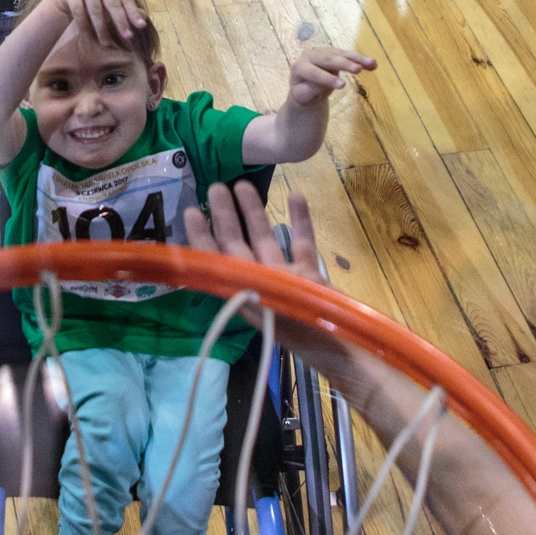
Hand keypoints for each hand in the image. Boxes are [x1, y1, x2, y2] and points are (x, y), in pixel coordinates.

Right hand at [42, 0, 146, 45]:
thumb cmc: (94, 0)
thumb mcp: (110, 3)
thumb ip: (127, 9)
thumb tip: (143, 18)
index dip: (133, 12)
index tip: (141, 26)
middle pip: (113, 2)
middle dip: (121, 21)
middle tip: (128, 37)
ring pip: (96, 9)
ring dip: (102, 28)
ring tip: (106, 44)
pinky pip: (79, 11)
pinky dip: (85, 26)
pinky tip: (89, 37)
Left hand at [186, 181, 363, 381]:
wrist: (344, 350)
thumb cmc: (301, 334)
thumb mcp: (263, 309)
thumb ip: (241, 286)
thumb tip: (212, 263)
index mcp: (244, 294)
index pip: (215, 263)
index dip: (201, 239)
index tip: (192, 212)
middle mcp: (260, 284)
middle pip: (237, 245)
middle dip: (225, 217)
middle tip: (214, 187)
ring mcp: (285, 278)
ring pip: (265, 239)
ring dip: (255, 213)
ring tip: (243, 184)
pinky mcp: (310, 276)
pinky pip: (301, 243)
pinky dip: (299, 221)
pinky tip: (296, 196)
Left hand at [285, 47, 375, 106]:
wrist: (306, 85)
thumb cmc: (304, 93)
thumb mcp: (303, 96)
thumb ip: (310, 91)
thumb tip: (321, 86)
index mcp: (299, 67)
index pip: (314, 73)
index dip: (328, 79)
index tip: (342, 86)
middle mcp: (311, 55)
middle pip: (328, 59)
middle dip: (344, 64)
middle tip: (358, 70)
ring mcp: (323, 52)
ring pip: (342, 54)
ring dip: (358, 59)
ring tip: (372, 64)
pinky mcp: (335, 52)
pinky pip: (349, 55)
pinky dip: (361, 59)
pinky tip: (374, 64)